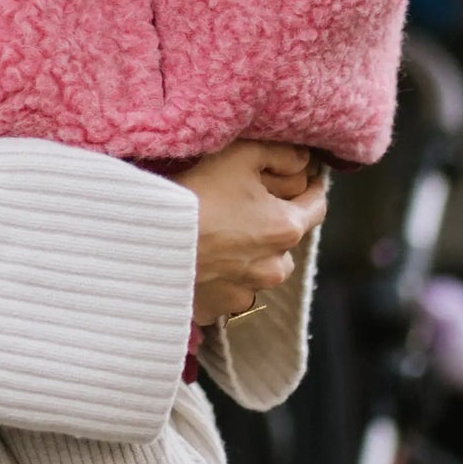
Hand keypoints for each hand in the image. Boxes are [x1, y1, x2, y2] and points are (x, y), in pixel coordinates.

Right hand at [169, 140, 329, 326]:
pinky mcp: (217, 310)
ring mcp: (245, 293)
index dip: (311, 188)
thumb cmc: (196, 193)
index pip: (317, 206)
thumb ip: (281, 154)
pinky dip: (222, 278)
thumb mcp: (239, 156)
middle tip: (247, 207)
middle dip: (274, 225)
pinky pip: (229, 292)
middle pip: (287, 242)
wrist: (145, 240)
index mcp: (285, 229)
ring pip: (260, 270)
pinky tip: (202, 261)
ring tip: (222, 237)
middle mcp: (273, 268)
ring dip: (251, 256)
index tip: (303, 179)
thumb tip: (304, 160)